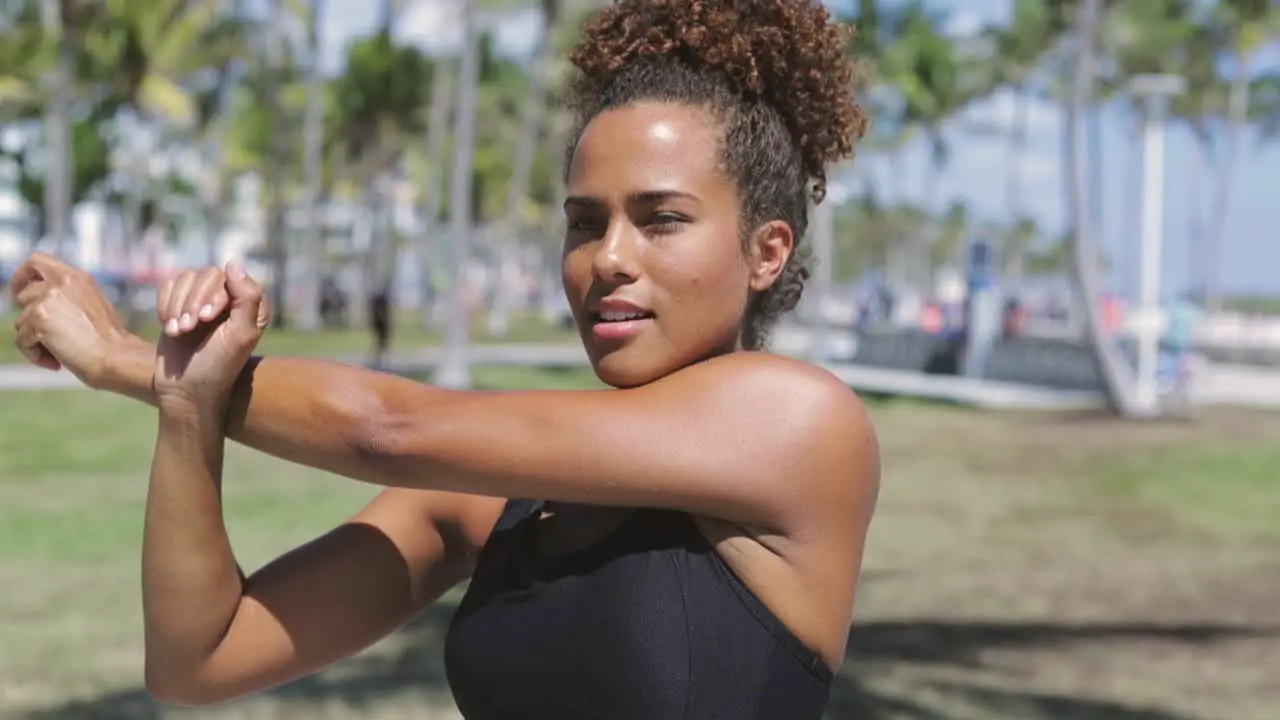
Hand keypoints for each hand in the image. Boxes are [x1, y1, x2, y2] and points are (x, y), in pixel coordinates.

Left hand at [10, 252, 134, 386]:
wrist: (117, 357)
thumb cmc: (110, 341)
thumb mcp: (92, 304)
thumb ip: (66, 296)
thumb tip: (41, 304)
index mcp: (75, 277)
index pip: (36, 261)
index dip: (22, 276)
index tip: (19, 291)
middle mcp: (60, 282)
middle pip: (23, 296)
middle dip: (30, 319)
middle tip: (46, 336)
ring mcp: (47, 299)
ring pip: (20, 321)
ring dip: (35, 340)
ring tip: (59, 353)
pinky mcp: (38, 319)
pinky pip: (22, 341)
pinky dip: (35, 355)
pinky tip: (56, 361)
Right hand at [154, 262, 269, 408]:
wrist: (185, 389)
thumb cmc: (218, 366)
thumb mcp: (240, 335)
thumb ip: (247, 298)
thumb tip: (233, 263)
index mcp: (251, 305)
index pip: (230, 278)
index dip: (214, 296)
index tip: (206, 320)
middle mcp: (229, 299)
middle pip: (206, 275)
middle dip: (192, 302)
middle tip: (187, 329)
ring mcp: (202, 301)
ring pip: (184, 279)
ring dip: (177, 307)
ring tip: (178, 331)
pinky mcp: (178, 305)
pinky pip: (167, 287)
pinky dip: (165, 306)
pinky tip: (170, 329)